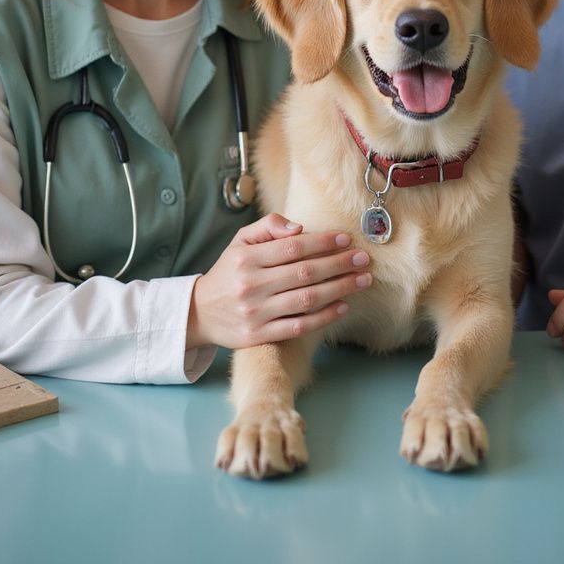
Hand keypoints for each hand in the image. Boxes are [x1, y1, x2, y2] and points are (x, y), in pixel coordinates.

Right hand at [187, 214, 371, 349]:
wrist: (199, 313)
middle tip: (364, 259)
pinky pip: (298, 327)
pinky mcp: (259, 336)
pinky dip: (323, 317)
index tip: (346, 239)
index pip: (293, 247)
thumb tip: (300, 228)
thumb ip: (268, 227)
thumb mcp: (240, 242)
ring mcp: (256, 313)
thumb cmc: (229, 272)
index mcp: (246, 259)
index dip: (322, 242)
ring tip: (362, 280)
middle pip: (305, 273)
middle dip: (339, 264)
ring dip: (339, 289)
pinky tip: (342, 306)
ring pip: (306, 300)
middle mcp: (251, 285)